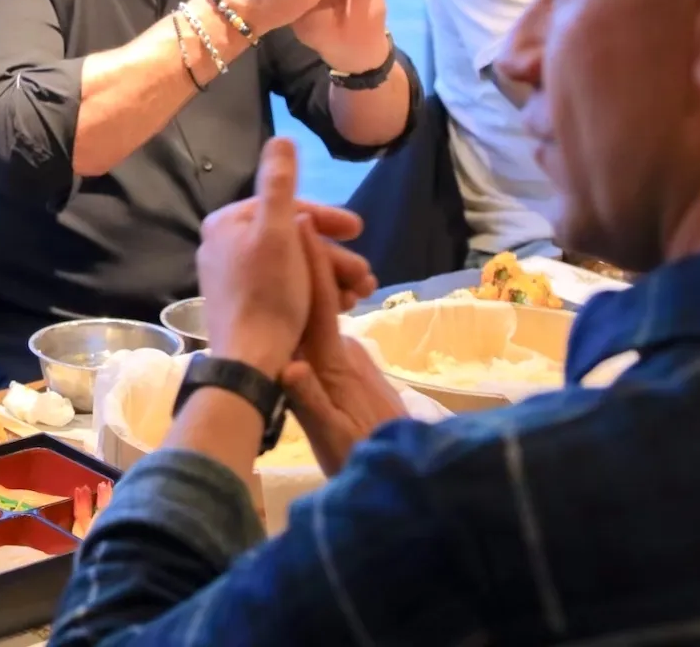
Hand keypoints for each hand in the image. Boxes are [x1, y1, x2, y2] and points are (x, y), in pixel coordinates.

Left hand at [197, 139, 375, 376]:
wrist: (250, 364)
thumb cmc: (268, 296)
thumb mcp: (279, 233)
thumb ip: (280, 185)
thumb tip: (281, 139)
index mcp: (227, 223)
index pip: (285, 207)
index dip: (327, 218)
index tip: (360, 230)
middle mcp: (223, 245)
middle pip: (290, 238)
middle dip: (333, 254)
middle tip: (366, 274)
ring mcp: (231, 277)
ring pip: (292, 264)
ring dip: (329, 274)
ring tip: (359, 293)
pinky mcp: (242, 305)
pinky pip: (283, 286)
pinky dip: (313, 291)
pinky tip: (338, 305)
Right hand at [282, 219, 409, 476]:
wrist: (413, 478)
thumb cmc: (364, 459)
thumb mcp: (333, 437)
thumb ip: (311, 402)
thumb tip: (286, 366)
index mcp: (334, 363)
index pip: (320, 305)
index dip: (311, 264)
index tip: (301, 222)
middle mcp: (345, 354)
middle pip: (322, 300)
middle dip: (308, 261)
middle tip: (288, 225)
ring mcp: (354, 362)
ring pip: (326, 316)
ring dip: (313, 285)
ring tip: (290, 257)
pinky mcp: (357, 373)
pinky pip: (329, 333)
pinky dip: (317, 312)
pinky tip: (303, 312)